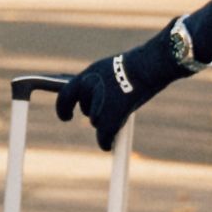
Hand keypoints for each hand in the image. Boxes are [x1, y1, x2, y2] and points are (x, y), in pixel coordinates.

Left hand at [57, 29, 187, 148]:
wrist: (148, 66)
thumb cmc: (136, 66)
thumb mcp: (112, 70)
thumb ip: (102, 85)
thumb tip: (99, 102)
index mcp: (86, 75)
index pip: (65, 95)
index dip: (64, 108)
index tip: (67, 116)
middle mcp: (87, 89)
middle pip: (87, 109)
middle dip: (96, 112)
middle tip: (108, 111)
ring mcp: (97, 105)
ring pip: (98, 121)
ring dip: (108, 121)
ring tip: (125, 110)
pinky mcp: (108, 120)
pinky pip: (103, 137)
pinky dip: (105, 143)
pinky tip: (108, 145)